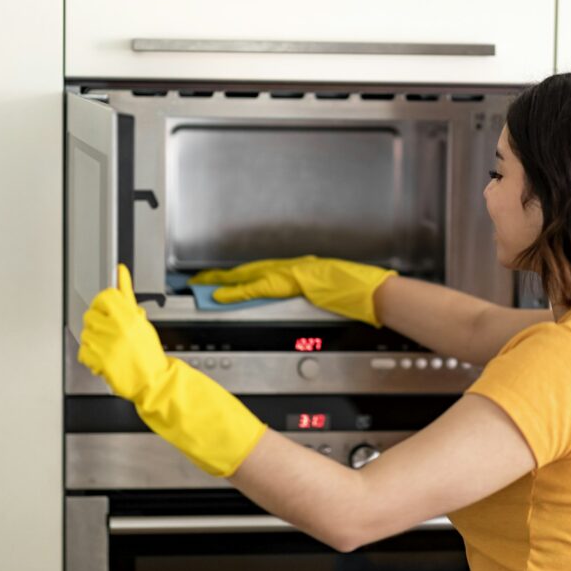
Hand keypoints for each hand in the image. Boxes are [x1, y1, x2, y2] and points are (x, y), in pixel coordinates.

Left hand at [78, 264, 167, 400]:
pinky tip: (104, 358)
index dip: (103, 305)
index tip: (106, 311)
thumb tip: (120, 270)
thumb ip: (127, 294)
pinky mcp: (99, 361)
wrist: (153, 381)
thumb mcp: (141, 320)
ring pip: (85, 333)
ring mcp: (107, 345)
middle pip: (90, 315)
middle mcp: (118, 328)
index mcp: (130, 316)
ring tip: (110, 348)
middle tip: (111, 334)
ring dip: (94, 341)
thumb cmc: (148, 352)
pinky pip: (83, 351)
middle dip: (98, 324)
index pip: (104, 297)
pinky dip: (91, 357)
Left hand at [188, 256, 396, 326]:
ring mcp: (292, 272)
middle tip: (198, 280)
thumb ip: (310, 297)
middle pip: (249, 271)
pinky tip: (223, 295)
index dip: (237, 278)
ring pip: (249, 275)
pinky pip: (259, 287)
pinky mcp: (293, 281)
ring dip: (224, 281)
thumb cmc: (357, 293)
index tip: (218, 281)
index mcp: (300, 271)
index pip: (261, 273)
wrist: (372, 291)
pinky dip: (239, 291)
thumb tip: (301, 303)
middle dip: (222, 276)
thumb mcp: (328, 295)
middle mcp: (293, 267)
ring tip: (202, 286)